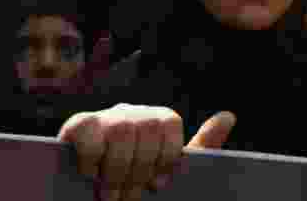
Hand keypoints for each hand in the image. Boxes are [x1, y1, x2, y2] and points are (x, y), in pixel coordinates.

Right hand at [59, 104, 235, 200]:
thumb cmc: (133, 186)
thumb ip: (198, 148)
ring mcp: (102, 117)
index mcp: (154, 121)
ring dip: (116, 170)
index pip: (170, 122)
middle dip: (138, 169)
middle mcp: (130, 113)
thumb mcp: (167, 172)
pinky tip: (90, 175)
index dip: (166, 156)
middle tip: (128, 197)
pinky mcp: (76, 126)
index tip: (157, 185)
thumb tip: (229, 116)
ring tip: (110, 195)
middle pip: (146, 127)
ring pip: (122, 130)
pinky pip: (89, 131)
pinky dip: (92, 159)